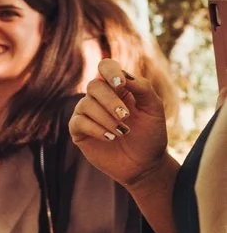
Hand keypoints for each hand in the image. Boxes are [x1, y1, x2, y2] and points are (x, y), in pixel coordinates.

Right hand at [71, 61, 170, 190]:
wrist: (144, 165)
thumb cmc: (151, 135)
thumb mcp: (154, 109)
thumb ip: (143, 88)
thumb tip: (124, 76)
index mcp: (119, 88)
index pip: (106, 67)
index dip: (110, 72)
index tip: (121, 85)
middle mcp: (100, 98)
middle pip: (94, 86)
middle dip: (110, 101)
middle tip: (126, 117)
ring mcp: (87, 114)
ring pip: (86, 104)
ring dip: (106, 119)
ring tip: (122, 133)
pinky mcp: (78, 131)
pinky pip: (79, 122)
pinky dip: (97, 129)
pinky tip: (111, 138)